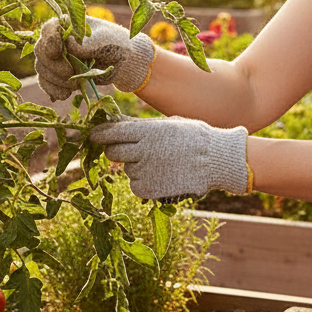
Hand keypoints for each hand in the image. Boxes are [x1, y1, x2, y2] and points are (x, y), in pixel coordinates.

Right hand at [33, 16, 155, 100]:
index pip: (49, 29)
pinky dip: (54, 89)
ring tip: (74, 85)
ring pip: (42, 68)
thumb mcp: (106, 41)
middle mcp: (58, 40)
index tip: (58, 51)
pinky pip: (47, 82)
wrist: (123, 62)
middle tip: (70, 73)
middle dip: (53, 64)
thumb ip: (88, 43)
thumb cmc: (116, 44)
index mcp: (69, 26)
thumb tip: (70, 43)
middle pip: (41, 50)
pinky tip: (65, 95)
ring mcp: (56, 58)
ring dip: (55, 79)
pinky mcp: (58, 75)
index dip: (49, 40)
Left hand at [89, 116, 249, 200]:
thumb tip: (117, 121)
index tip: (94, 135)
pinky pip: (136, 185)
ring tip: (161, 163)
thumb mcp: (168, 124)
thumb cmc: (195, 138)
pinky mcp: (148, 190)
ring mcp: (144, 171)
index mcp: (147, 131)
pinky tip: (162, 175)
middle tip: (131, 151)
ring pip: (127, 169)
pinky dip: (144, 182)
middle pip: (112, 152)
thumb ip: (141, 126)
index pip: (111, 132)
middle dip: (116, 150)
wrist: (216, 160)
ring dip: (136, 166)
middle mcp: (142, 150)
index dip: (99, 134)